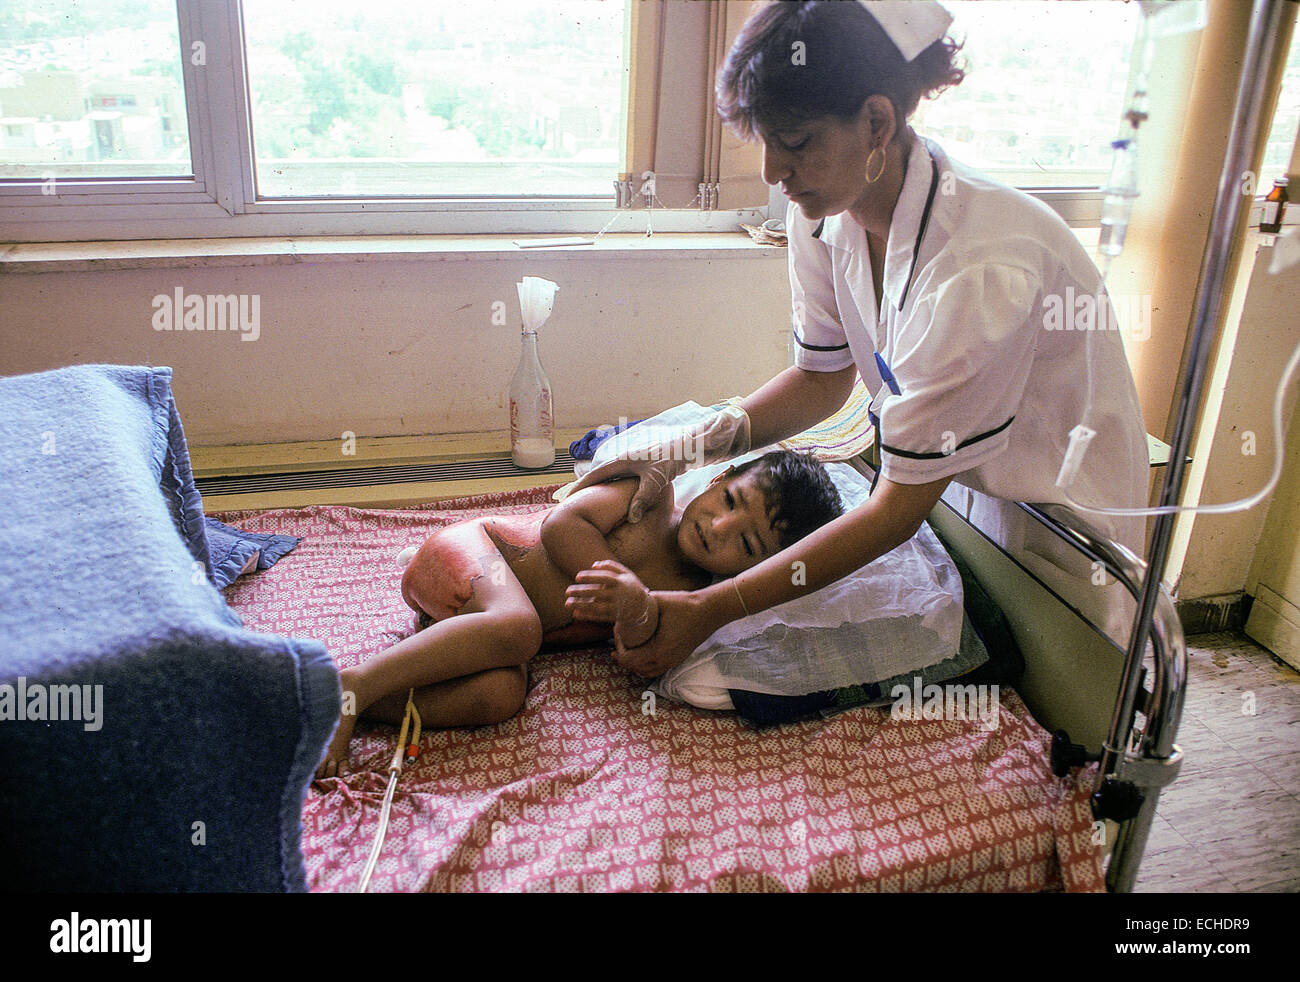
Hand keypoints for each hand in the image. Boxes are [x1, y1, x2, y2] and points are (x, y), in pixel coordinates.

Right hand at [553, 405, 750, 522]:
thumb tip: (631, 519)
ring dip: (599, 489)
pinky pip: (620, 479)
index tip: (567, 500)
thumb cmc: (672, 459)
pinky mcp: (641, 466)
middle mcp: (622, 460)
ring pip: (609, 478)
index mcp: (620, 461)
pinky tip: (614, 498)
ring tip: (588, 503)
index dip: (580, 488)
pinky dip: (612, 488)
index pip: (594, 476)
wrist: (690, 446)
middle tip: (571, 504)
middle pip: (598, 477)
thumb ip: (643, 499)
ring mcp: (631, 462)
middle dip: (586, 490)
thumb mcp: (656, 480)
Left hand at [565, 560, 657, 645]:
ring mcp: (616, 607)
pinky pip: (599, 617)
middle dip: (581, 592)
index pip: (604, 578)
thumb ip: (611, 565)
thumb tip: (594, 564)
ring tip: (567, 603)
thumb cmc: (631, 586)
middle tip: (567, 591)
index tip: (577, 577)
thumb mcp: (626, 573)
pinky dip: (587, 616)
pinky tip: (576, 613)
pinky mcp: (614, 617)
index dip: (591, 577)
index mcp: (621, 582)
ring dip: (581, 605)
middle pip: (598, 593)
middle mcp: (618, 595)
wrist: (643, 607)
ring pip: (597, 607)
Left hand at [610, 590, 717, 678]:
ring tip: (626, 648)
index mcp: (659, 650)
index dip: (618, 647)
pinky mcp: (678, 659)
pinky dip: (644, 664)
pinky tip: (641, 651)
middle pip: (634, 668)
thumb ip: (640, 604)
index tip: (617, 630)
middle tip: (619, 638)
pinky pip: (656, 669)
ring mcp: (673, 662)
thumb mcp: (658, 600)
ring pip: (645, 672)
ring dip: (633, 662)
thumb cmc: (685, 605)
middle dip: (622, 655)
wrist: (710, 611)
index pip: (628, 659)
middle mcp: (665, 660)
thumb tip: (624, 603)